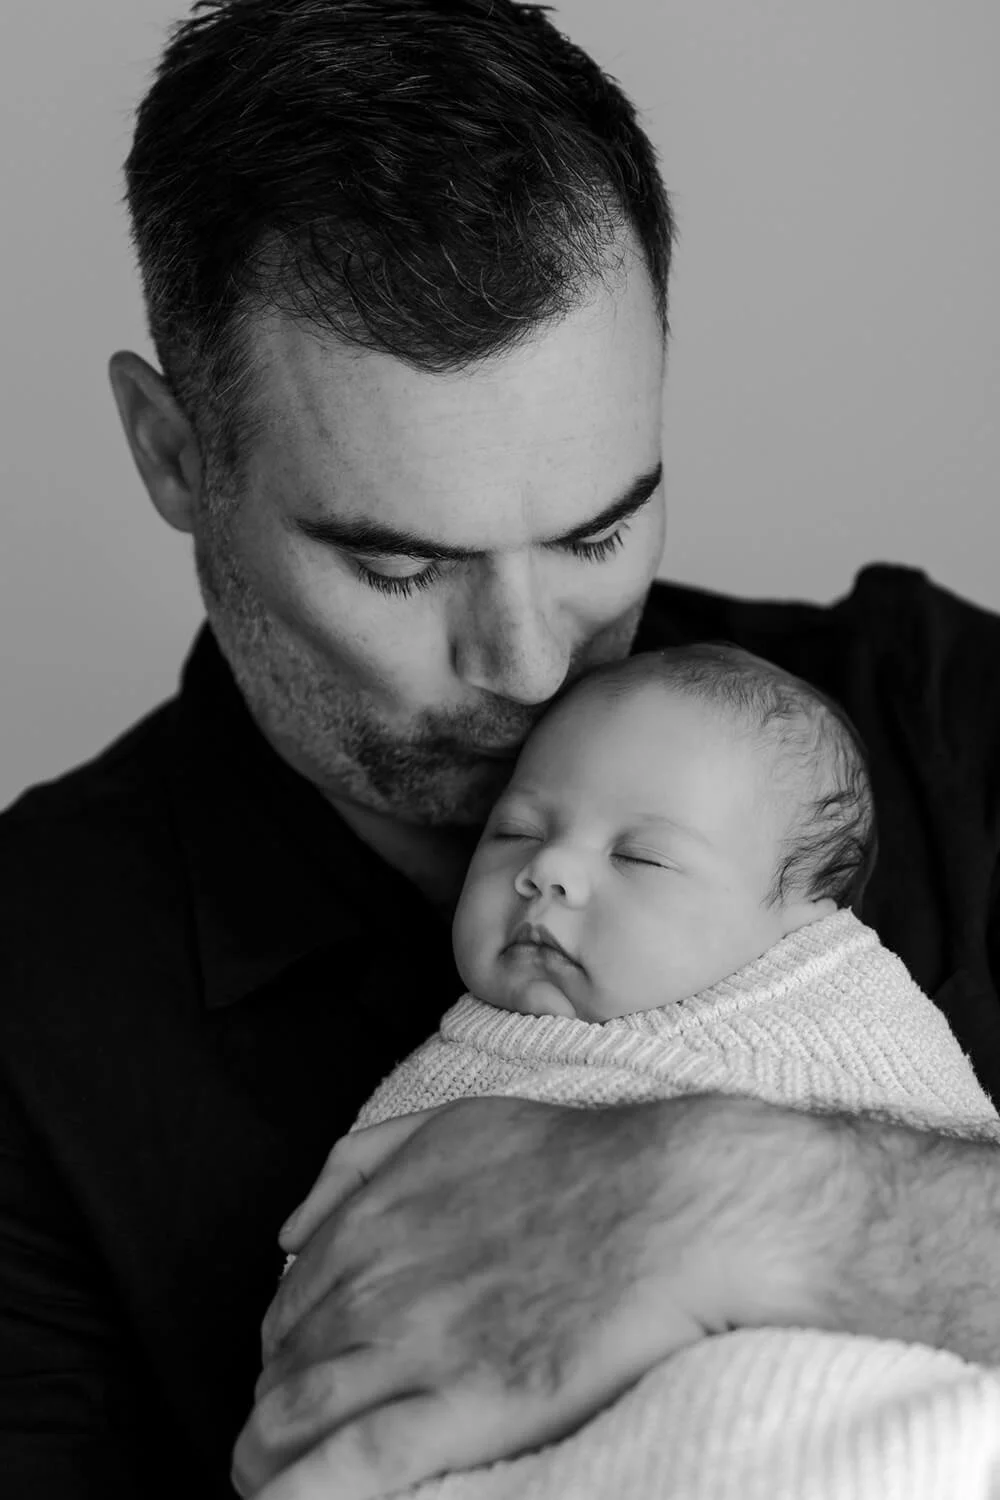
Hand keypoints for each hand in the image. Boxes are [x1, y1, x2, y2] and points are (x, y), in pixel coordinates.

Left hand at [232, 1093, 831, 1498]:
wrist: (662, 1210)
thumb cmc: (569, 1165)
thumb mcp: (448, 1126)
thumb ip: (360, 1162)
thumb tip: (292, 1226)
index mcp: (368, 1224)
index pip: (286, 1307)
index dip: (283, 1352)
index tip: (294, 1375)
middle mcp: (371, 1285)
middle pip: (283, 1368)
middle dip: (268, 1412)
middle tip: (274, 1443)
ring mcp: (410, 1349)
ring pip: (294, 1419)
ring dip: (265, 1458)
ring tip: (265, 1482)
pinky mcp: (459, 1408)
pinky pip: (346, 1468)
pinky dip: (300, 1494)